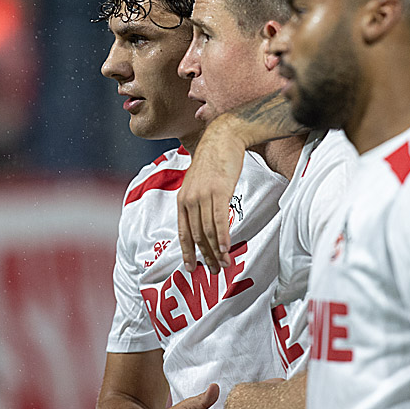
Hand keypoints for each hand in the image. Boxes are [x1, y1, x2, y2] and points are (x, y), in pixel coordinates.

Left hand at [178, 118, 247, 271]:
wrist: (223, 138)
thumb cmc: (213, 160)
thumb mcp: (198, 182)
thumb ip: (198, 201)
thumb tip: (204, 221)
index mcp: (182, 199)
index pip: (183, 232)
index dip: (186, 252)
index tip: (190, 268)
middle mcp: (189, 200)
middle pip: (197, 236)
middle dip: (205, 256)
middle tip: (213, 270)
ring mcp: (203, 196)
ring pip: (209, 232)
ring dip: (217, 251)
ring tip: (224, 264)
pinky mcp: (219, 192)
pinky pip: (220, 221)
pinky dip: (223, 238)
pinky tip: (227, 249)